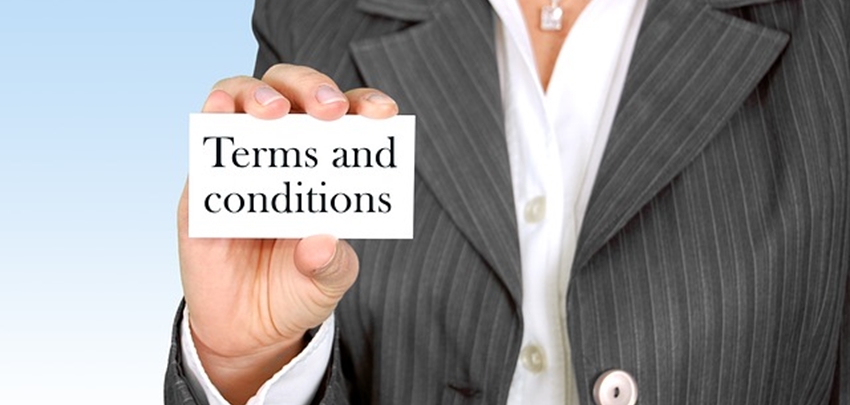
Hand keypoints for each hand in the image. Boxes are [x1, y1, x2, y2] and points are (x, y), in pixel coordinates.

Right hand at [177, 64, 397, 403]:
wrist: (249, 330)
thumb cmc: (297, 290)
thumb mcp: (329, 281)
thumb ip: (332, 263)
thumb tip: (321, 240)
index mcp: (325, 165)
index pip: (347, 116)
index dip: (364, 105)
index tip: (383, 113)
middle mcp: (283, 153)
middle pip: (293, 91)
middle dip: (312, 88)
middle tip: (329, 110)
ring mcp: (240, 163)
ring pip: (241, 99)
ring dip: (257, 94)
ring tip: (273, 112)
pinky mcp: (201, 185)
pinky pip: (203, 143)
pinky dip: (213, 119)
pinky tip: (221, 114)